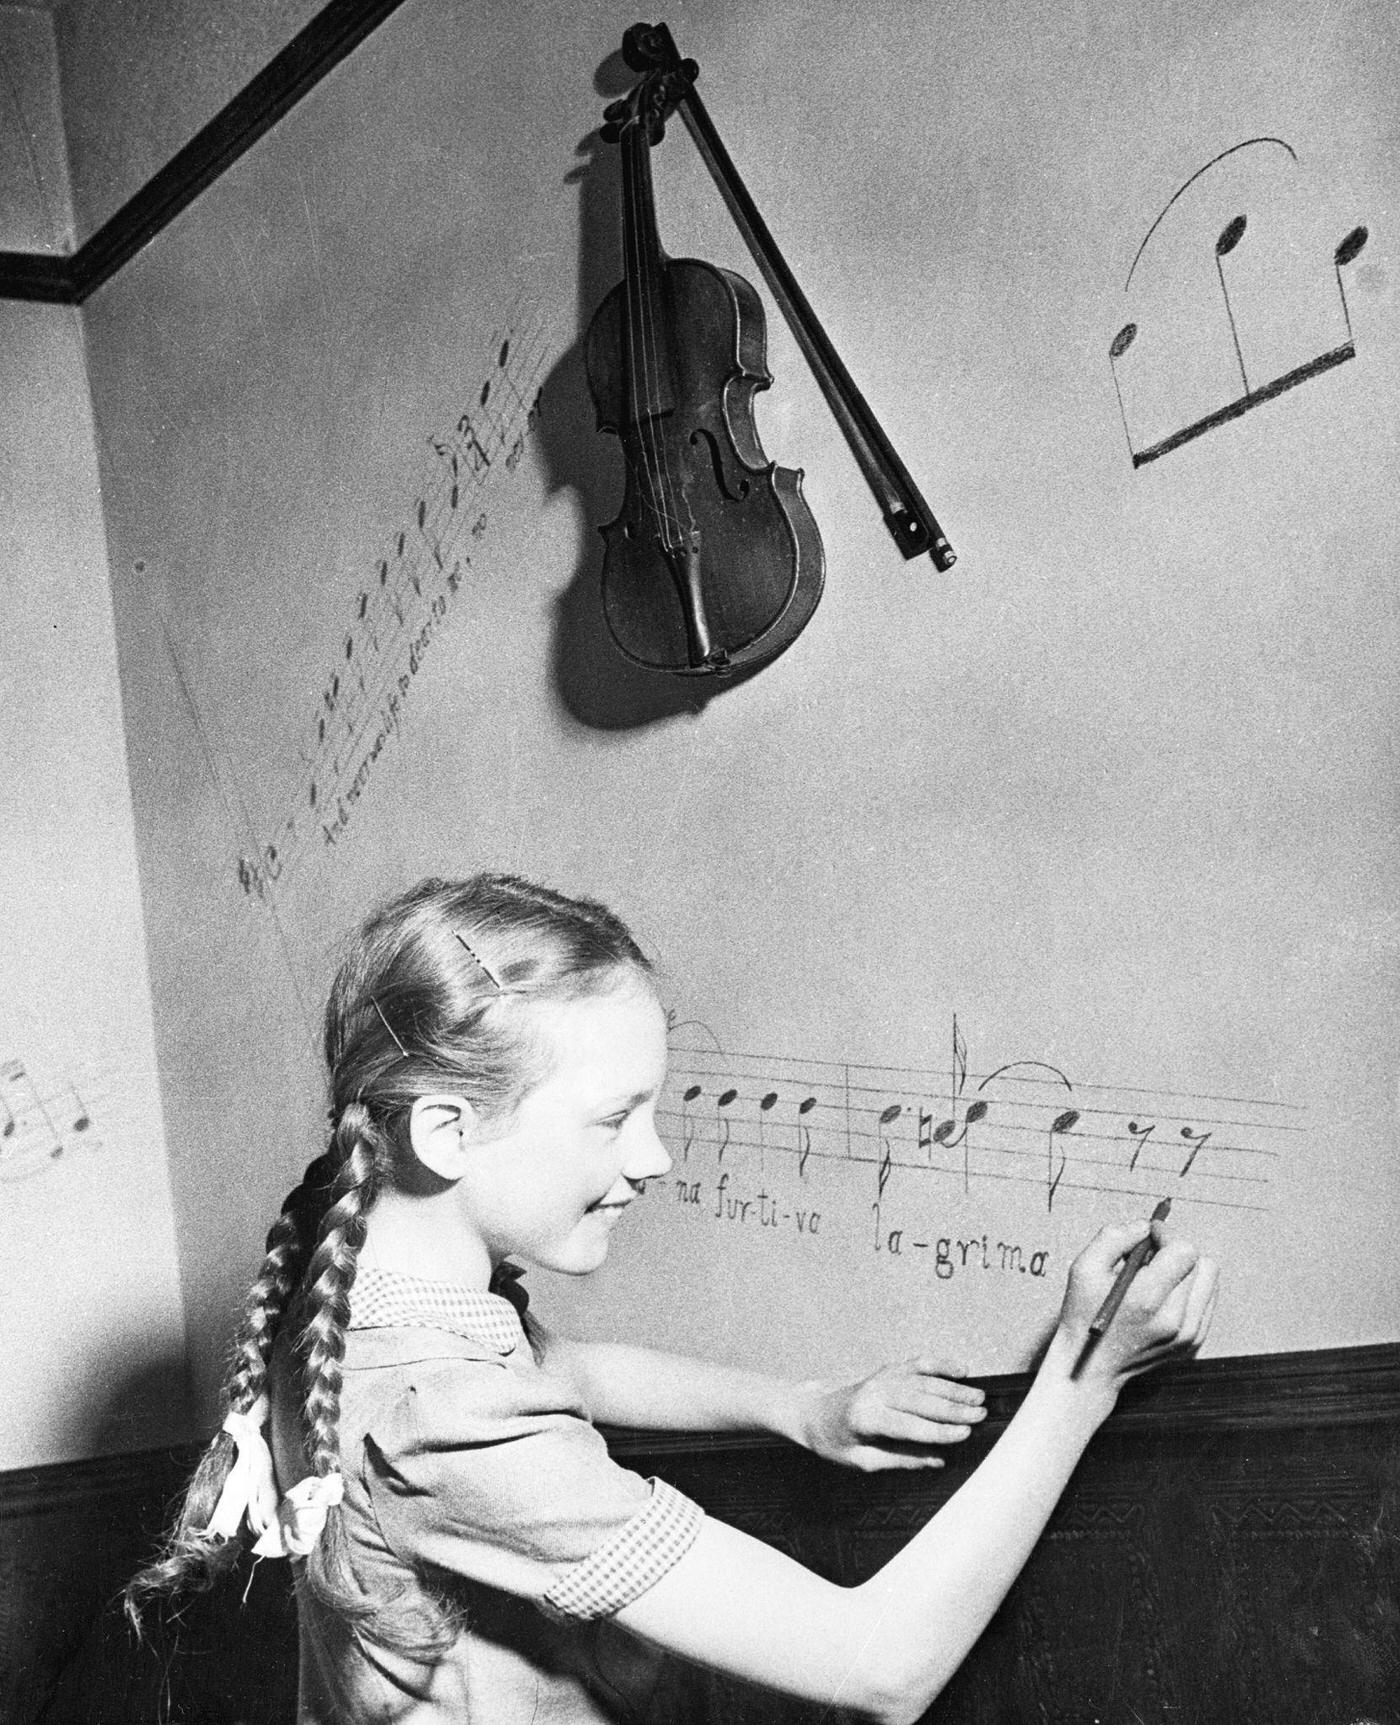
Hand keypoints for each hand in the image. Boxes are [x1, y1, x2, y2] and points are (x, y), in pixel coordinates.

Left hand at [792, 1358, 986, 1471]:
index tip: (966, 1434)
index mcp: (867, 1418)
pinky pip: (918, 1363)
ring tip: (979, 1398)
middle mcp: (876, 1392)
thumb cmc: (836, 1441)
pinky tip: (961, 1369)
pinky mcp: (888, 1369)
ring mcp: (882, 1377)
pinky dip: (941, 1364)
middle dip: (954, 1408)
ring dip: (954, 1388)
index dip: (940, 1432)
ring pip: (924, 1380)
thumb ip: (902, 1460)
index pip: (911, 1426)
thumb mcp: (863, 1461)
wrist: (813, 1411)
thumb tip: (938, 1461)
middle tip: (981, 1415)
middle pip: (922, 1399)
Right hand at [1054, 1219, 1218, 1391]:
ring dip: (1186, 1269)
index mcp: (1147, 1299)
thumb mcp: (1083, 1268)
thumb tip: (1145, 1227)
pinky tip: (1164, 1295)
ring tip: (1157, 1276)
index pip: (1184, 1251)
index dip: (1167, 1234)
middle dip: (1175, 1250)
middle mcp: (1175, 1320)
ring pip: (1208, 1280)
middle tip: (1150, 1255)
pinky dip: (1189, 1289)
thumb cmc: (1083, 1314)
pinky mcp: (1194, 1343)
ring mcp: (1188, 1335)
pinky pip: (1207, 1300)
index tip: (1150, 1234)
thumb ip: (1113, 1237)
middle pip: (1201, 1263)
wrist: (1091, 1367)